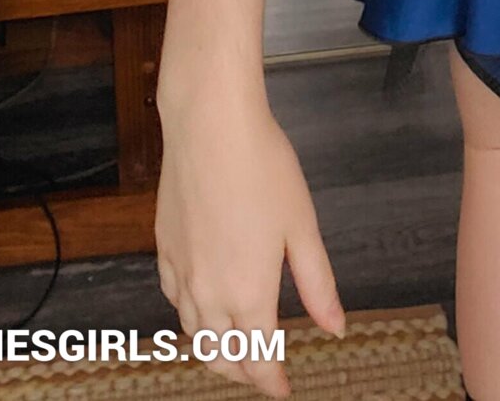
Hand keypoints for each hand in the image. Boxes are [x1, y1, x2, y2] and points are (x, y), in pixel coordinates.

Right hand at [156, 85, 344, 395]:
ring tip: (233, 349)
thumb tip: (335, 328)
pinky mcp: (164, 247)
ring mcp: (181, 271)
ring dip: (213, 350)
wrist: (210, 125)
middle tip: (261, 374)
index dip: (271, 380)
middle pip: (220, 355)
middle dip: (242, 372)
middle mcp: (209, 291)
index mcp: (248, 292)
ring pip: (192, 333)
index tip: (283, 390)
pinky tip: (200, 306)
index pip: (258, 357)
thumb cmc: (263, 168)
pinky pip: (173, 300)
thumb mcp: (302, 227)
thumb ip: (317, 284)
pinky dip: (189, 317)